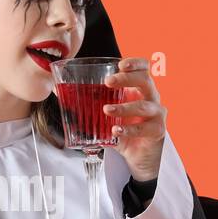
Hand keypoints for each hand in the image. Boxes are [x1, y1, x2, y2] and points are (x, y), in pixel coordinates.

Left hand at [103, 57, 165, 181]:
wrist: (138, 155)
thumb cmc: (124, 129)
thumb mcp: (108, 113)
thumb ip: (92, 103)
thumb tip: (60, 93)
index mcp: (140, 89)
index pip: (144, 69)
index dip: (135, 63)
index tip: (120, 65)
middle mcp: (151, 98)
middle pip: (146, 81)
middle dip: (126, 79)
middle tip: (108, 82)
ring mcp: (157, 114)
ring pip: (143, 106)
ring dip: (123, 107)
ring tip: (106, 110)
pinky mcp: (157, 130)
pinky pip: (143, 128)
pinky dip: (128, 129)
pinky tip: (115, 130)